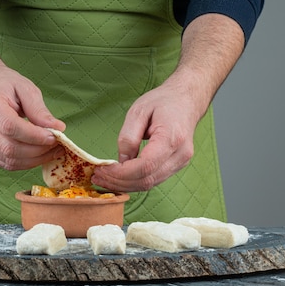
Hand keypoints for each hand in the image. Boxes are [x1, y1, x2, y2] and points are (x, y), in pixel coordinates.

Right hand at [0, 63, 64, 169]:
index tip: (54, 136)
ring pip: (9, 160)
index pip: (10, 126)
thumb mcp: (26, 88)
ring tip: (52, 150)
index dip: (34, 136)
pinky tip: (39, 154)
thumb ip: (39, 110)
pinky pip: (6, 164)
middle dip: (37, 150)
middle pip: (9, 148)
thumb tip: (56, 128)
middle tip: (57, 145)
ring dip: (34, 159)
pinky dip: (26, 162)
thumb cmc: (6, 85)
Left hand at [91, 13, 244, 191]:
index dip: (121, 173)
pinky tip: (118, 178)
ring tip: (103, 179)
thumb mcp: (138, 111)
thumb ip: (128, 137)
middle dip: (119, 182)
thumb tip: (121, 161)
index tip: (102, 170)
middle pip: (147, 179)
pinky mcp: (176, 166)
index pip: (145, 166)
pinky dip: (134, 182)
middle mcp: (180, 154)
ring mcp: (181, 162)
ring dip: (124, 185)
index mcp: (172, 138)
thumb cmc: (163, 101)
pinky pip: (153, 179)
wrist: (186, 100)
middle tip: (97, 177)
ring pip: (150, 184)